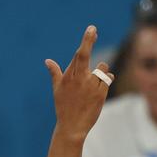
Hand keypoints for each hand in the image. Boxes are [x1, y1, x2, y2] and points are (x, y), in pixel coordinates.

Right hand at [45, 26, 112, 142]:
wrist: (72, 127)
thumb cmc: (64, 107)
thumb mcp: (57, 90)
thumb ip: (55, 73)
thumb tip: (47, 61)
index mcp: (68, 76)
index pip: (78, 54)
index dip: (86, 40)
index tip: (92, 29)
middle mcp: (79, 78)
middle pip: (85, 55)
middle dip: (89, 40)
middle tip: (93, 29)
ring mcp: (91, 85)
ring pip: (102, 67)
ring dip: (101, 71)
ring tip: (93, 84)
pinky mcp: (101, 92)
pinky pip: (108, 78)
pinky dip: (105, 80)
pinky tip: (98, 90)